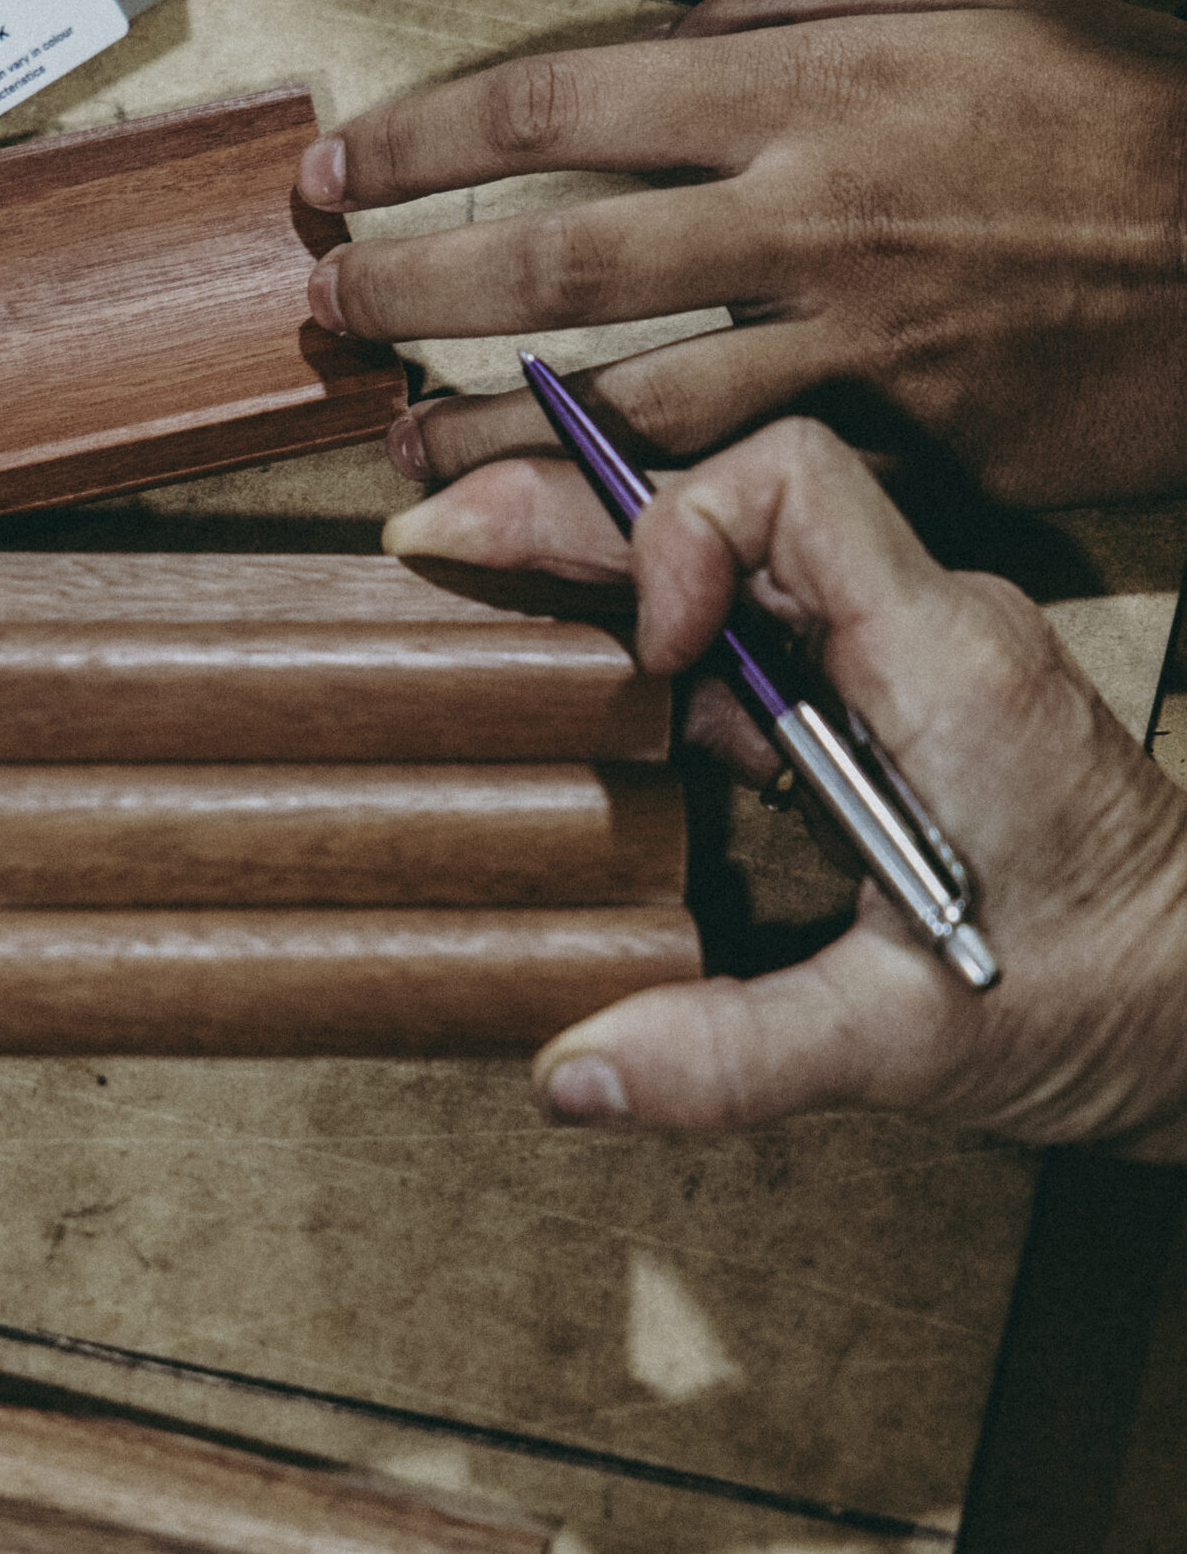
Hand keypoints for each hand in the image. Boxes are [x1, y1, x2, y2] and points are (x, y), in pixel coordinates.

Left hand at [299, 0, 1186, 506]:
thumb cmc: (1133, 97)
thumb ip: (796, 4)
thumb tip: (669, 24)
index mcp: (812, 82)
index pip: (552, 106)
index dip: (418, 143)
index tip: (334, 170)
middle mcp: (809, 213)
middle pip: (551, 260)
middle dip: (408, 293)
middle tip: (319, 316)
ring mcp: (856, 342)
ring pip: (622, 398)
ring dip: (492, 427)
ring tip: (402, 444)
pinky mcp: (910, 441)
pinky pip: (745, 477)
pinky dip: (638, 502)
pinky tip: (566, 514)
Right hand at [385, 418, 1186, 1145]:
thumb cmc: (1125, 1005)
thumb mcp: (917, 1043)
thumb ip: (738, 1051)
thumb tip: (572, 1067)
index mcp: (945, 663)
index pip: (790, 487)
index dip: (681, 534)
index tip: (649, 654)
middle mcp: (926, 633)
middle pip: (730, 509)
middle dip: (577, 517)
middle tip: (437, 538)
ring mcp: (910, 667)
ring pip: (738, 567)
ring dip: (608, 575)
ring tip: (472, 582)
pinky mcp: (897, 711)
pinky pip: (763, 643)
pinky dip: (663, 651)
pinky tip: (578, 682)